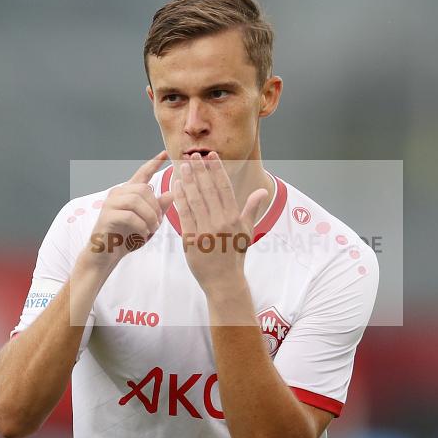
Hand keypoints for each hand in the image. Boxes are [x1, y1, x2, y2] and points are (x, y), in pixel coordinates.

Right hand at [80, 150, 173, 269]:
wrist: (107, 255)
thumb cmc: (126, 238)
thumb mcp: (148, 222)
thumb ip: (159, 209)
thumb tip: (172, 193)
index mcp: (128, 193)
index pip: (142, 173)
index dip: (154, 163)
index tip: (165, 153)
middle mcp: (118, 194)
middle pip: (143, 189)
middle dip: (155, 207)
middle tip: (158, 223)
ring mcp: (110, 203)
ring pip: (137, 201)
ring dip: (149, 217)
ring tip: (151, 229)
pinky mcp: (107, 216)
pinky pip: (130, 216)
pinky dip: (140, 226)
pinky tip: (142, 235)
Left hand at [172, 152, 267, 293]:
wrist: (224, 281)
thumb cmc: (234, 256)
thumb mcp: (247, 232)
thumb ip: (251, 209)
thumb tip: (261, 190)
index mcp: (234, 218)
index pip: (225, 188)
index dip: (217, 170)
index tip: (211, 156)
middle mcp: (221, 222)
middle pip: (209, 190)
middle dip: (201, 171)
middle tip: (193, 156)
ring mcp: (206, 231)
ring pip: (195, 199)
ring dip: (189, 181)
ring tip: (184, 166)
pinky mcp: (191, 239)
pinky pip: (184, 214)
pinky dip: (180, 198)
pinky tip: (176, 186)